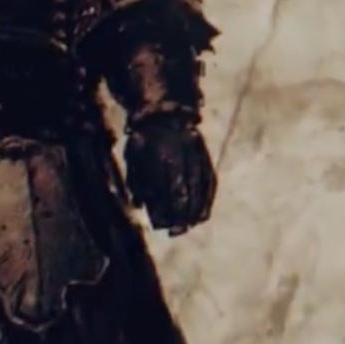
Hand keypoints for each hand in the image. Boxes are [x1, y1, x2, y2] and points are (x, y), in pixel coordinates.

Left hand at [125, 114, 216, 233]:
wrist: (163, 112)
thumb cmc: (143, 140)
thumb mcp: (134, 157)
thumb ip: (137, 180)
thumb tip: (140, 205)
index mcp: (165, 154)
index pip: (175, 187)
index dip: (175, 210)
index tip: (170, 227)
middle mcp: (186, 155)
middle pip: (191, 189)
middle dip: (186, 214)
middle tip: (179, 231)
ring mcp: (198, 154)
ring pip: (203, 185)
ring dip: (199, 208)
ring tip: (192, 224)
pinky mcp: (205, 156)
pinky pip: (210, 180)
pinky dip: (208, 198)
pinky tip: (204, 213)